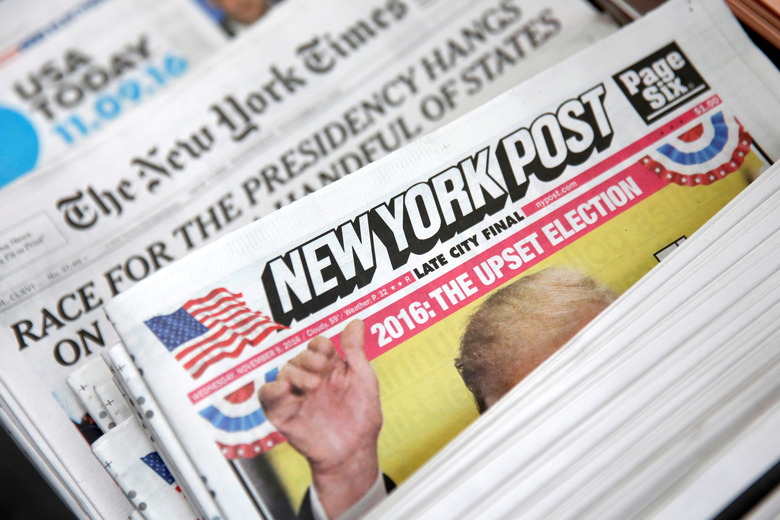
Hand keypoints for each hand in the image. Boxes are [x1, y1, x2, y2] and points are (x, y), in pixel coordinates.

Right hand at [258, 320, 381, 518]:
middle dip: (310, 360)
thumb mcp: (363, 379)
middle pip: (299, 355)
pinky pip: (266, 395)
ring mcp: (295, 395)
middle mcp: (310, 378)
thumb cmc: (361, 417)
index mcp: (329, 368)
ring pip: (283, 370)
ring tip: (313, 387)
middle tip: (322, 376)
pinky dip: (273, 389)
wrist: (353, 451)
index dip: (320, 346)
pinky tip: (288, 390)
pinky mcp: (282, 412)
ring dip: (296, 373)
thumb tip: (356, 320)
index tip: (329, 356)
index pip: (316, 344)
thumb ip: (355, 350)